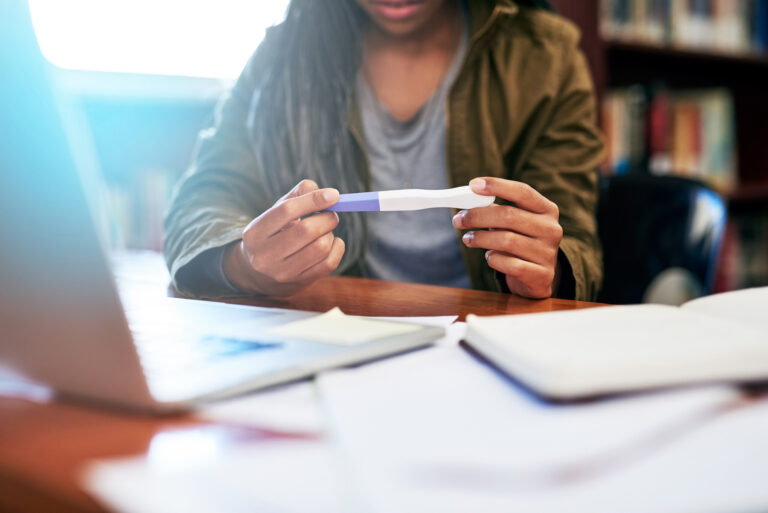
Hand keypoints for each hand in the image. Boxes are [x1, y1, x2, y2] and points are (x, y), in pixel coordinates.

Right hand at [223, 180, 344, 296]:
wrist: (260, 275)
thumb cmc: (273, 235)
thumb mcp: (275, 213)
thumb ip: (297, 196)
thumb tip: (325, 193)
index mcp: (255, 233)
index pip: (287, 210)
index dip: (313, 200)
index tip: (333, 195)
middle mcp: (265, 255)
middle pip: (307, 230)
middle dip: (327, 218)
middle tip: (331, 214)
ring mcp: (282, 272)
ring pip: (321, 247)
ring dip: (330, 234)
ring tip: (325, 231)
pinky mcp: (300, 283)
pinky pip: (329, 263)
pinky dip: (337, 248)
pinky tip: (332, 243)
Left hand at [453, 177, 562, 298]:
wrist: (538, 276)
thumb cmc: (520, 242)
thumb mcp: (512, 224)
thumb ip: (494, 210)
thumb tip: (466, 204)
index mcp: (547, 210)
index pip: (522, 192)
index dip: (497, 186)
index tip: (473, 185)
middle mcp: (551, 229)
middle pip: (509, 215)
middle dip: (478, 216)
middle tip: (459, 219)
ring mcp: (548, 253)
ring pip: (507, 240)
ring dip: (481, 238)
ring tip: (468, 239)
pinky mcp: (541, 275)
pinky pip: (510, 264)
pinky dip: (494, 259)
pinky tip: (490, 257)